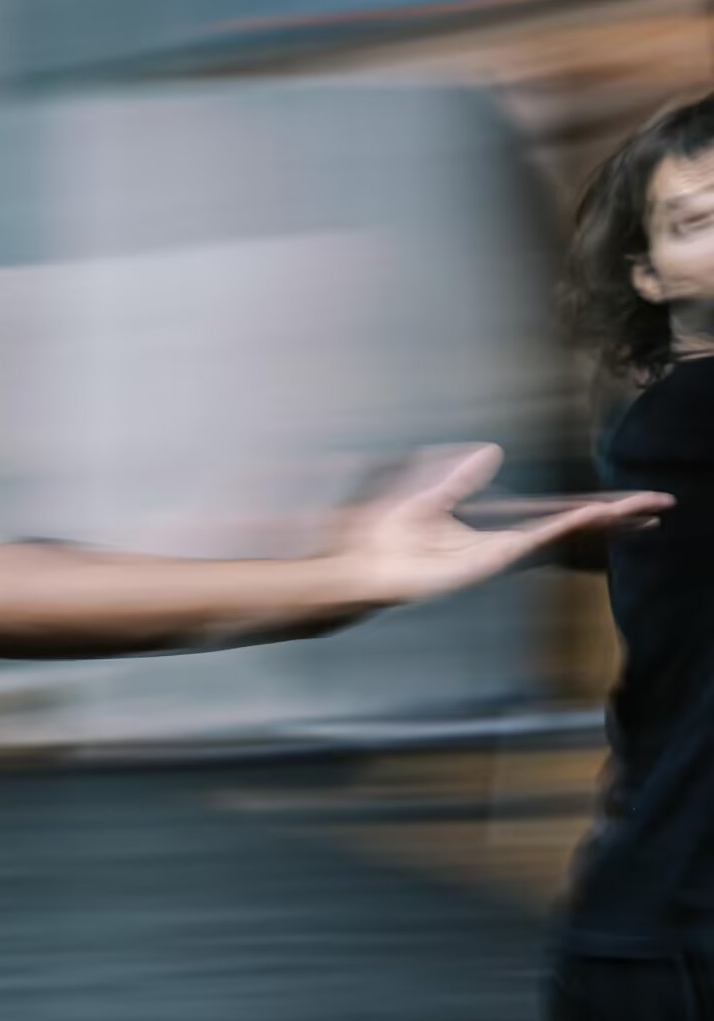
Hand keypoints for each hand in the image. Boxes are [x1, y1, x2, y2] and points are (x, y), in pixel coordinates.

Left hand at [334, 444, 667, 607]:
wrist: (363, 567)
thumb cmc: (389, 542)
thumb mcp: (431, 500)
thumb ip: (463, 479)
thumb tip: (492, 453)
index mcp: (498, 536)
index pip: (557, 520)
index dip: (592, 510)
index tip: (628, 502)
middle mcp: (506, 548)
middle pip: (573, 531)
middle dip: (616, 518)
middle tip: (658, 505)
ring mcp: (502, 556)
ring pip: (565, 534)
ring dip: (603, 521)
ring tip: (643, 508)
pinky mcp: (489, 562)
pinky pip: (536, 540)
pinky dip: (565, 526)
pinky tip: (589, 515)